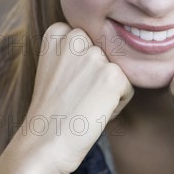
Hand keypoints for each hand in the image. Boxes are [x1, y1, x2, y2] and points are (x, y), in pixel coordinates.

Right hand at [22, 22, 133, 173]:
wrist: (44, 142)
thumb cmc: (52, 110)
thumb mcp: (56, 67)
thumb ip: (77, 49)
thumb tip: (112, 44)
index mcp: (59, 31)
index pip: (91, 41)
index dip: (83, 67)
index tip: (66, 84)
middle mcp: (76, 36)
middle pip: (107, 54)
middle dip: (99, 76)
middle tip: (77, 96)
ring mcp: (95, 55)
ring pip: (119, 71)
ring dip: (108, 91)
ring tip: (84, 105)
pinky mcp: (113, 75)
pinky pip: (128, 89)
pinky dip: (116, 106)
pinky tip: (93, 113)